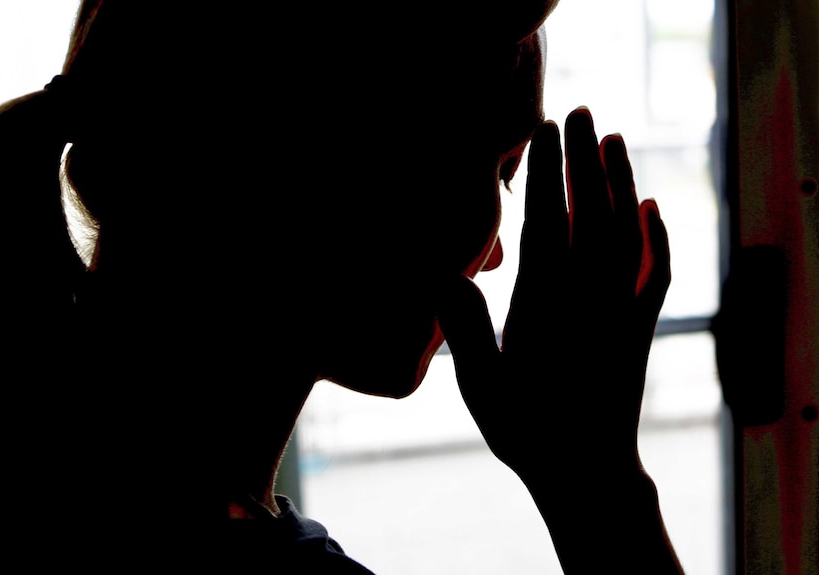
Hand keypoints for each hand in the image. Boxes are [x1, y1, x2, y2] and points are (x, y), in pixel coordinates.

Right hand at [437, 107, 670, 492]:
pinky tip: (653, 208)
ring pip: (628, 234)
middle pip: (592, 215)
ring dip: (622, 183)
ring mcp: (621, 311)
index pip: (547, 226)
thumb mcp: (482, 387)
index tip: (543, 133)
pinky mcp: (641, 327)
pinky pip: (657, 272)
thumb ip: (466, 330)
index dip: (545, 176)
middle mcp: (588, 300)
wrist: (588, 472)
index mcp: (545, 308)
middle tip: (580, 113)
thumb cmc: (527, 431)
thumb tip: (448, 275)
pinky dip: (659, 236)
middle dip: (584, 161)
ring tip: (614, 140)